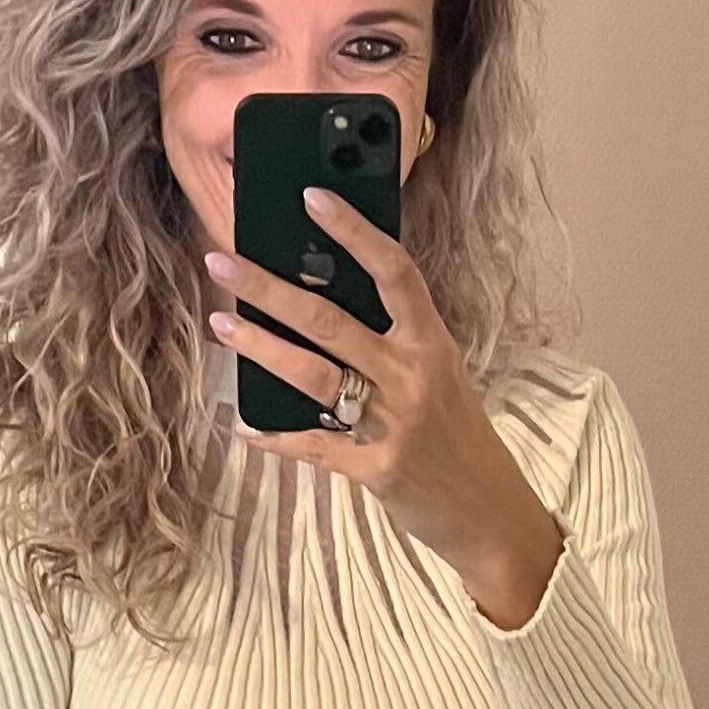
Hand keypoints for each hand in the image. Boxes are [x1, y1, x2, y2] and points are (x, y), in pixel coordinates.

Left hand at [204, 195, 564, 630]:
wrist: (488, 511)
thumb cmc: (458, 434)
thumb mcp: (440, 373)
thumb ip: (395, 338)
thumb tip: (326, 295)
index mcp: (432, 342)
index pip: (394, 272)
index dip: (354, 232)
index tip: (312, 198)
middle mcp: (412, 375)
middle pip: (331, 320)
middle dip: (269, 288)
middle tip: (222, 261)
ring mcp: (392, 423)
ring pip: (313, 375)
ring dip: (261, 347)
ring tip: (221, 323)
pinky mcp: (374, 468)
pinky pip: (313, 445)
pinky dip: (275, 436)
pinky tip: (245, 425)